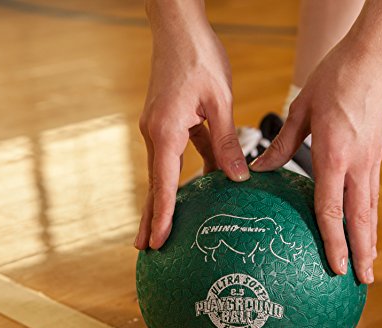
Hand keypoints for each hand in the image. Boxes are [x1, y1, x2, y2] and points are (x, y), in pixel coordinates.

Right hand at [135, 8, 248, 250]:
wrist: (179, 26)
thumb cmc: (199, 57)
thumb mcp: (220, 101)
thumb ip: (226, 141)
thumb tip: (237, 178)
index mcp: (166, 131)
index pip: (162, 184)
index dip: (160, 215)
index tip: (157, 240)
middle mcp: (156, 133)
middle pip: (153, 185)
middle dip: (149, 217)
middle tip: (144, 247)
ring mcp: (160, 128)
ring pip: (163, 172)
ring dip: (163, 200)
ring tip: (163, 227)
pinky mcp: (169, 122)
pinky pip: (178, 154)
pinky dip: (184, 174)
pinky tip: (200, 187)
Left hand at [250, 36, 381, 283]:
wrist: (374, 57)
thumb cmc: (335, 78)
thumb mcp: (301, 108)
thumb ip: (281, 144)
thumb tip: (259, 168)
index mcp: (332, 153)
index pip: (331, 208)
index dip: (334, 241)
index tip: (335, 267)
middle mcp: (355, 164)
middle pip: (359, 218)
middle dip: (361, 252)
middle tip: (362, 281)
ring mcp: (370, 161)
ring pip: (370, 209)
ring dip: (371, 240)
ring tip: (370, 266)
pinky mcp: (375, 155)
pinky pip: (372, 194)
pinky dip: (370, 217)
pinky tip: (366, 229)